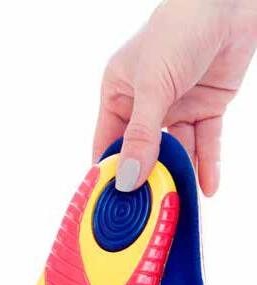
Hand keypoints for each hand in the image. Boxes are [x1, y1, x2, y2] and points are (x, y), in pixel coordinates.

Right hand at [93, 0, 256, 194]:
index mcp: (119, 94)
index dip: (110, 172)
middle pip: (143, 152)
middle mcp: (145, 104)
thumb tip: (128, 178)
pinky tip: (207, 187)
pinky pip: (204, 142)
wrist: (228, 4)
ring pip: (176, 151)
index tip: (111, 203)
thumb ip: (142, 135)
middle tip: (148, 211)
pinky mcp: (205, 109)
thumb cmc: (179, 31)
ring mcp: (176, 108)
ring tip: (180, 203)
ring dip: (180, 175)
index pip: (109, 142)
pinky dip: (207, 163)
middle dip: (148, 179)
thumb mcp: (152, 86)